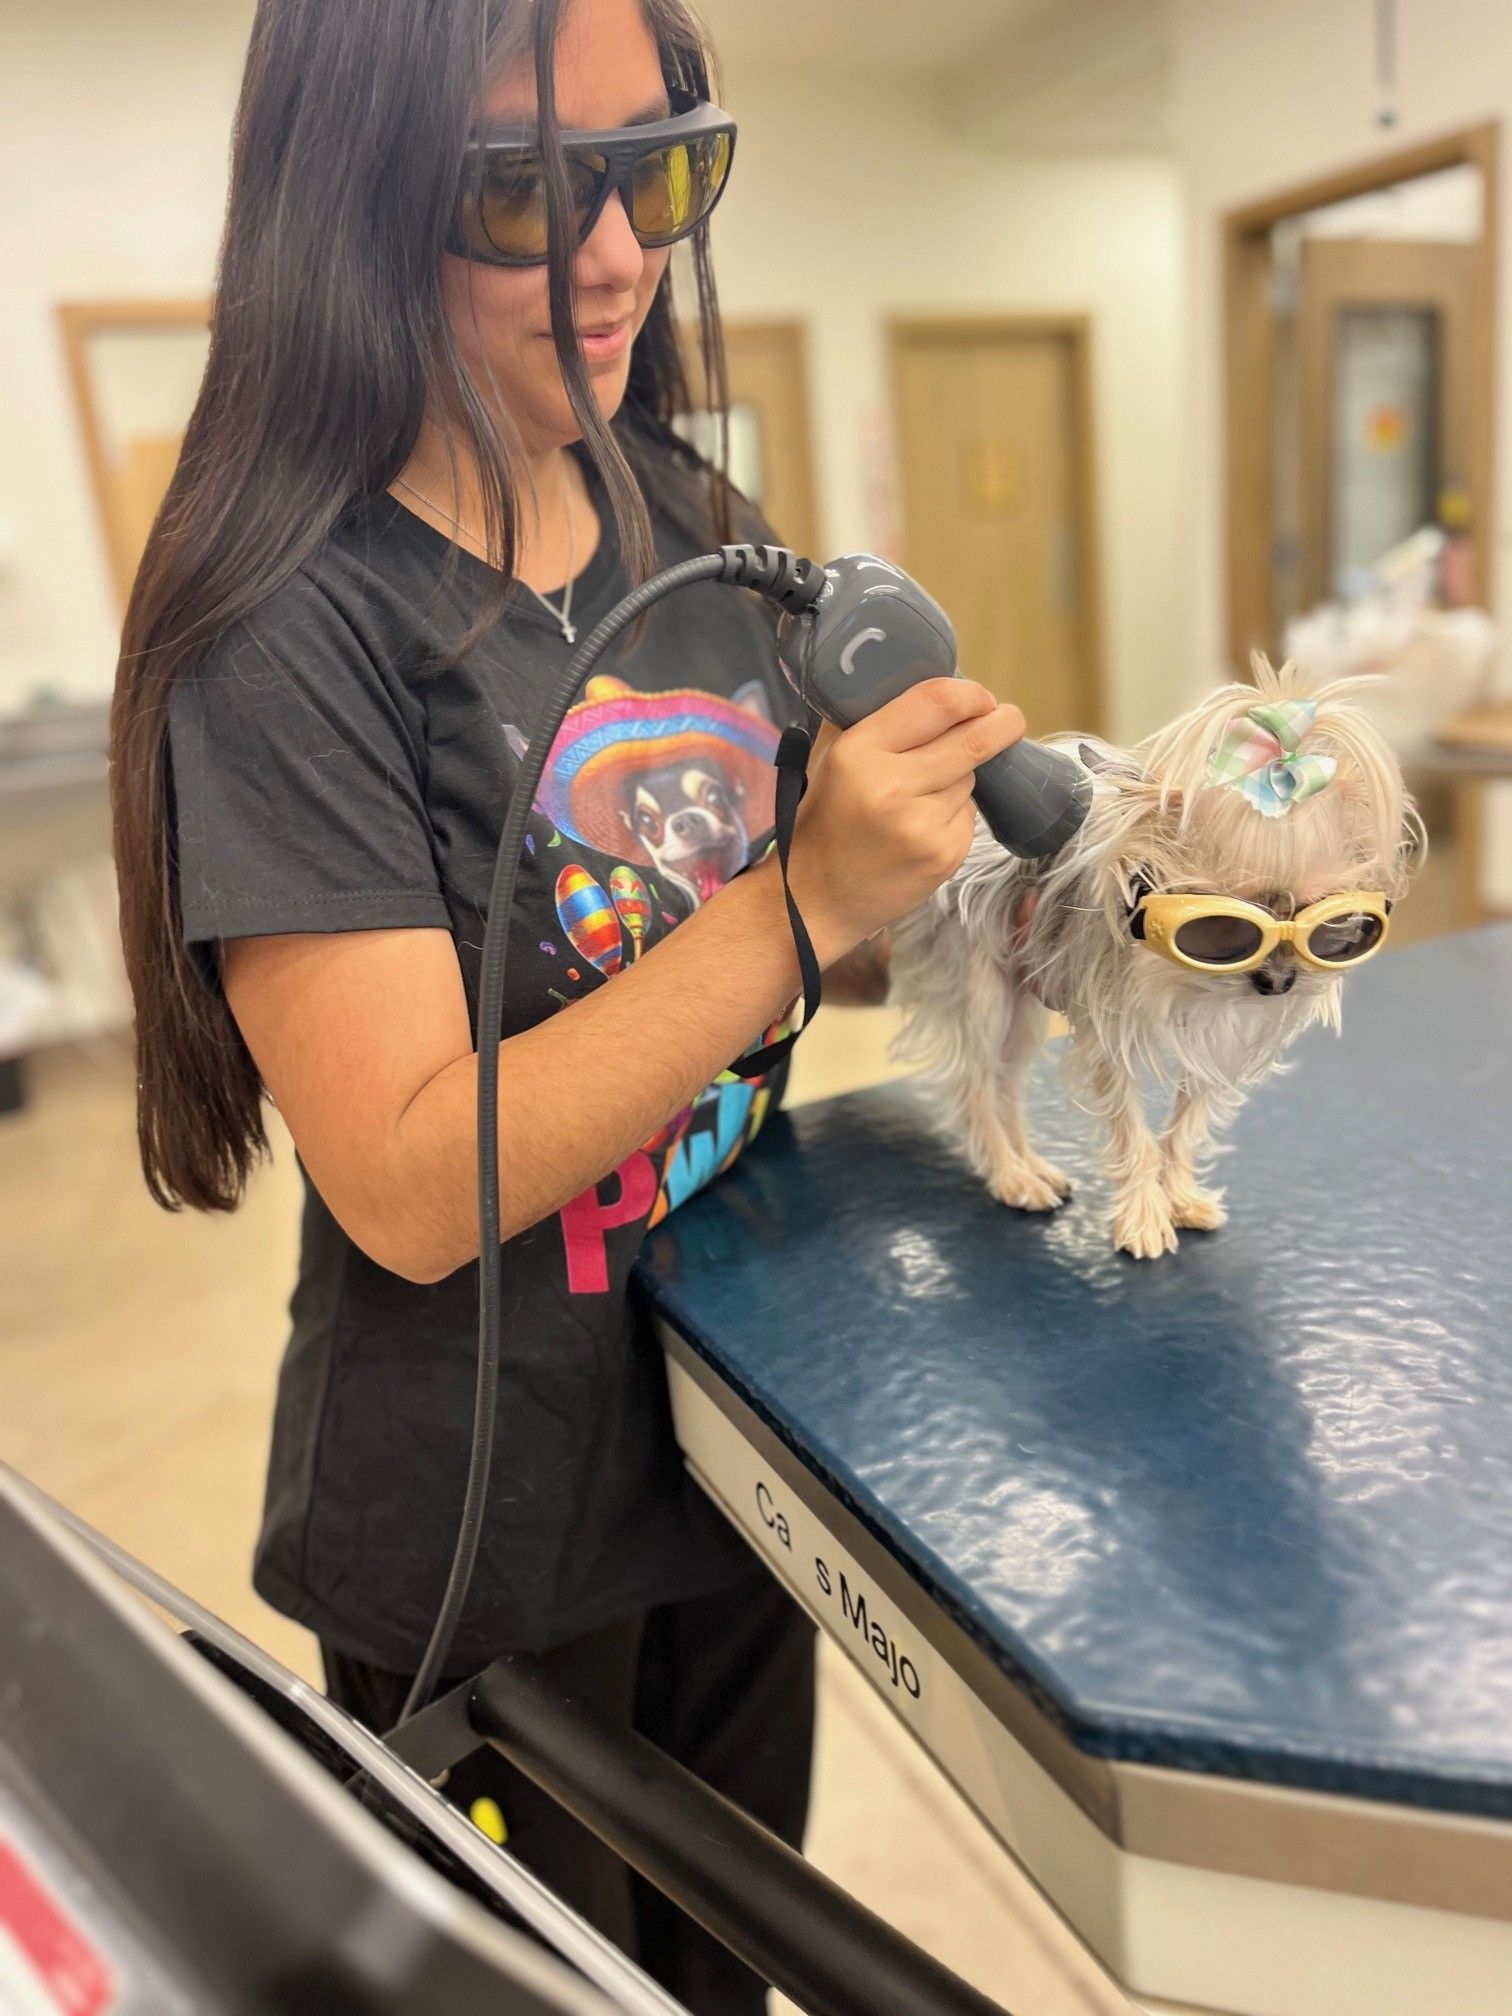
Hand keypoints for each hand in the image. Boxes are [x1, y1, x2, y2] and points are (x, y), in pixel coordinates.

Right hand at [785, 679, 1024, 964]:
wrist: (816, 899)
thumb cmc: (825, 820)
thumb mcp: (831, 757)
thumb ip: (870, 716)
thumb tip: (925, 678)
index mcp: (859, 752)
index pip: (937, 702)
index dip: (971, 694)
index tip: (981, 697)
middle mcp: (891, 787)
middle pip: (973, 740)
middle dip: (1001, 725)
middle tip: (1008, 719)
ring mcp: (922, 825)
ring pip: (971, 778)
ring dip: (961, 776)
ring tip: (921, 796)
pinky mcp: (944, 855)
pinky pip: (969, 815)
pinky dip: (956, 813)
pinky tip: (923, 826)